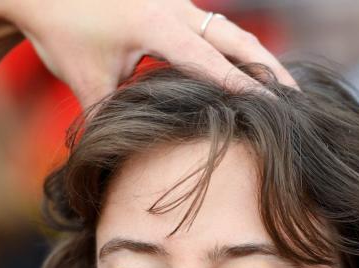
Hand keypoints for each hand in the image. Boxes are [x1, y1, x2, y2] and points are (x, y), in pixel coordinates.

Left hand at [0, 0, 295, 105]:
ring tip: (281, 86)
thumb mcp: (88, 82)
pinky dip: (232, 46)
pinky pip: (211, 25)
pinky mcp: (168, 3)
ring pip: (227, 28)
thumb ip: (115, 117)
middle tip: (296, 97)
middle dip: (268, 68)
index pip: (214, 63)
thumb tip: (127, 160)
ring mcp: (173, 2)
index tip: (276, 108)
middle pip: (236, 38)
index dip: (245, 87)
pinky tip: (245, 68)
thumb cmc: (61, 33)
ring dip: (254, 55)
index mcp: (157, 26)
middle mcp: (173, 9)